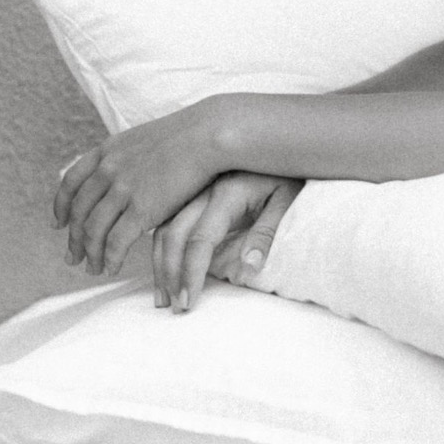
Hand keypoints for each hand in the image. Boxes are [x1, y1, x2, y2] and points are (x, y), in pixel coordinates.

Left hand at [54, 99, 228, 276]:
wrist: (208, 135)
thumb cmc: (190, 136)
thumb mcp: (146, 138)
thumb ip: (131, 158)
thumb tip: (131, 172)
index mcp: (108, 151)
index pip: (71, 182)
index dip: (61, 206)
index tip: (58, 224)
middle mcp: (108, 170)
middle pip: (79, 211)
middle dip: (73, 239)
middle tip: (72, 257)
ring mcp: (123, 189)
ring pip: (93, 230)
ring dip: (90, 254)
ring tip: (92, 269)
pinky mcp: (142, 209)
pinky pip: (116, 241)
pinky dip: (110, 258)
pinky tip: (111, 268)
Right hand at [152, 172, 301, 311]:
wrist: (272, 136)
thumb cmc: (283, 171)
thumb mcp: (285, 198)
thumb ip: (267, 232)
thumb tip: (250, 267)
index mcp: (226, 193)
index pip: (200, 240)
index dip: (191, 273)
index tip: (188, 301)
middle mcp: (201, 191)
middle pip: (171, 236)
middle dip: (168, 274)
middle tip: (173, 306)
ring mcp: (190, 190)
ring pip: (161, 229)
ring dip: (158, 265)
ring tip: (161, 296)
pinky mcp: (187, 191)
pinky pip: (164, 220)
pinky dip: (158, 247)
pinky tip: (159, 267)